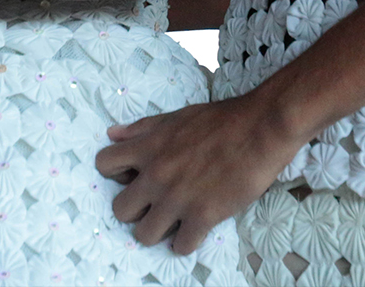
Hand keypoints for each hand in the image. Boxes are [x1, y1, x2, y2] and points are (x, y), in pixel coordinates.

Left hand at [95, 93, 304, 253]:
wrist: (261, 128)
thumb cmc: (221, 120)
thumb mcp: (175, 117)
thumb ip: (142, 128)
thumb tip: (112, 133)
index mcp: (148, 147)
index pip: (104, 164)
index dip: (115, 174)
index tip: (132, 176)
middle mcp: (156, 175)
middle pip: (119, 210)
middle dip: (134, 210)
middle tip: (153, 205)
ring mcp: (177, 198)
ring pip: (144, 235)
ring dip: (157, 231)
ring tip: (174, 222)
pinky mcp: (202, 216)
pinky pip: (180, 246)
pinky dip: (186, 242)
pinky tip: (196, 229)